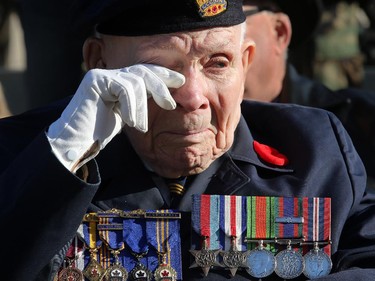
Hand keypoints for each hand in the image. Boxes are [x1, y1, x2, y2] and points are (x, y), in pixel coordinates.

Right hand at [47, 64, 184, 171]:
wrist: (77, 142)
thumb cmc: (100, 132)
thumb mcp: (127, 115)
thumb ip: (140, 102)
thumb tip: (164, 96)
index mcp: (118, 81)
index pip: (144, 72)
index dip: (163, 74)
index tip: (180, 82)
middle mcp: (110, 74)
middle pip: (143, 72)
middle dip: (161, 86)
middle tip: (171, 104)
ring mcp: (101, 75)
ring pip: (136, 82)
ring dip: (142, 108)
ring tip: (140, 127)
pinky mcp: (96, 80)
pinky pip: (124, 89)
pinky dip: (131, 107)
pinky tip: (131, 123)